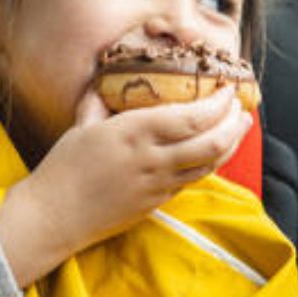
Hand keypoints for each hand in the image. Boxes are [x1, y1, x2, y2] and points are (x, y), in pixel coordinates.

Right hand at [0, 86, 251, 286]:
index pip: (192, 116)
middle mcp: (152, 158)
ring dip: (230, 144)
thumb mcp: (81, 125)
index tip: (228, 89)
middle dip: (235, 124)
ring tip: (240, 128)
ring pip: (209, 165)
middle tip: (243, 109)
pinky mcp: (157, 203)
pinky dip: (210, 163)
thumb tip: (109, 78)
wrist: (54, 217)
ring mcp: (158, 184)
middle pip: (211, 142)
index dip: (219, 103)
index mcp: (134, 132)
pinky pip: (192, 180)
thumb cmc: (63, 169)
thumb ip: (100, 100)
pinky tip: (213, 152)